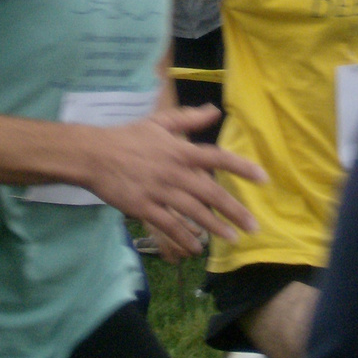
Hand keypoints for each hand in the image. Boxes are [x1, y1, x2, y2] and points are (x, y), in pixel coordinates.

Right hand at [82, 105, 263, 259]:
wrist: (94, 155)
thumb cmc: (129, 138)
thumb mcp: (159, 122)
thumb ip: (188, 118)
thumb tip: (215, 110)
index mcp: (179, 150)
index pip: (217, 158)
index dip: (241, 167)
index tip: (263, 179)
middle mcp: (173, 172)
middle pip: (210, 193)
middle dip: (234, 210)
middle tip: (254, 226)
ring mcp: (159, 191)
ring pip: (192, 212)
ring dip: (214, 227)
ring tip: (232, 239)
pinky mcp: (143, 207)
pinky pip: (168, 225)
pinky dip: (184, 236)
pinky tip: (196, 247)